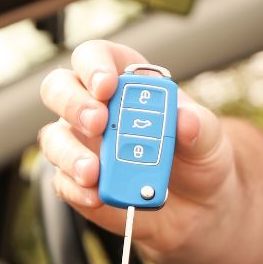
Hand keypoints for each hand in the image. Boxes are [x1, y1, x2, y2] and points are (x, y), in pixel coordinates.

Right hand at [37, 40, 235, 259]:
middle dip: (73, 103)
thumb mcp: (209, 138)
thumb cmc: (197, 158)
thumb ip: (200, 126)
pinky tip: (95, 195)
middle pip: (59, 89)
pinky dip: (76, 190)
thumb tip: (186, 120)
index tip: (106, 86)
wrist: (198, 206)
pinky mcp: (78, 182)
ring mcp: (81, 145)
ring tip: (93, 172)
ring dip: (69, 153)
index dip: (94, 65)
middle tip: (97, 123)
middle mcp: (94, 107)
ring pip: (53, 138)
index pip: (95, 57)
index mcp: (125, 81)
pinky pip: (63, 182)